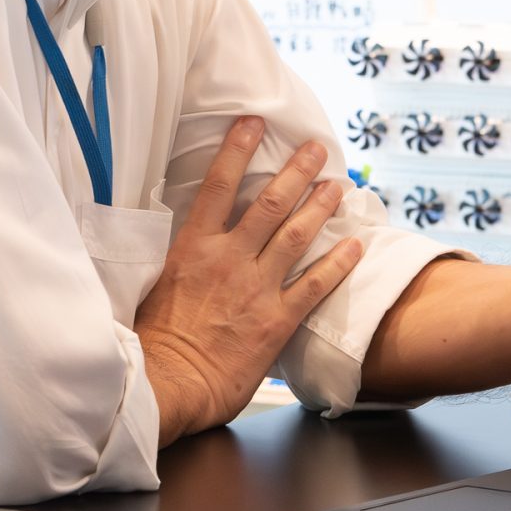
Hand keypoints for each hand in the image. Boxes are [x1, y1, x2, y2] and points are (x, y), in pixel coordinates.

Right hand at [134, 116, 364, 444]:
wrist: (166, 386)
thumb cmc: (154, 343)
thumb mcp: (156, 287)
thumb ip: (180, 259)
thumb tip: (189, 239)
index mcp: (193, 248)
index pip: (217, 187)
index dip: (237, 150)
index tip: (254, 123)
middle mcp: (228, 260)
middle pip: (268, 203)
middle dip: (296, 171)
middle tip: (316, 147)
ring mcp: (255, 288)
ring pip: (295, 235)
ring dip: (320, 206)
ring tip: (338, 183)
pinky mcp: (277, 320)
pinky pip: (314, 285)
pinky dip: (338, 263)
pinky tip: (355, 244)